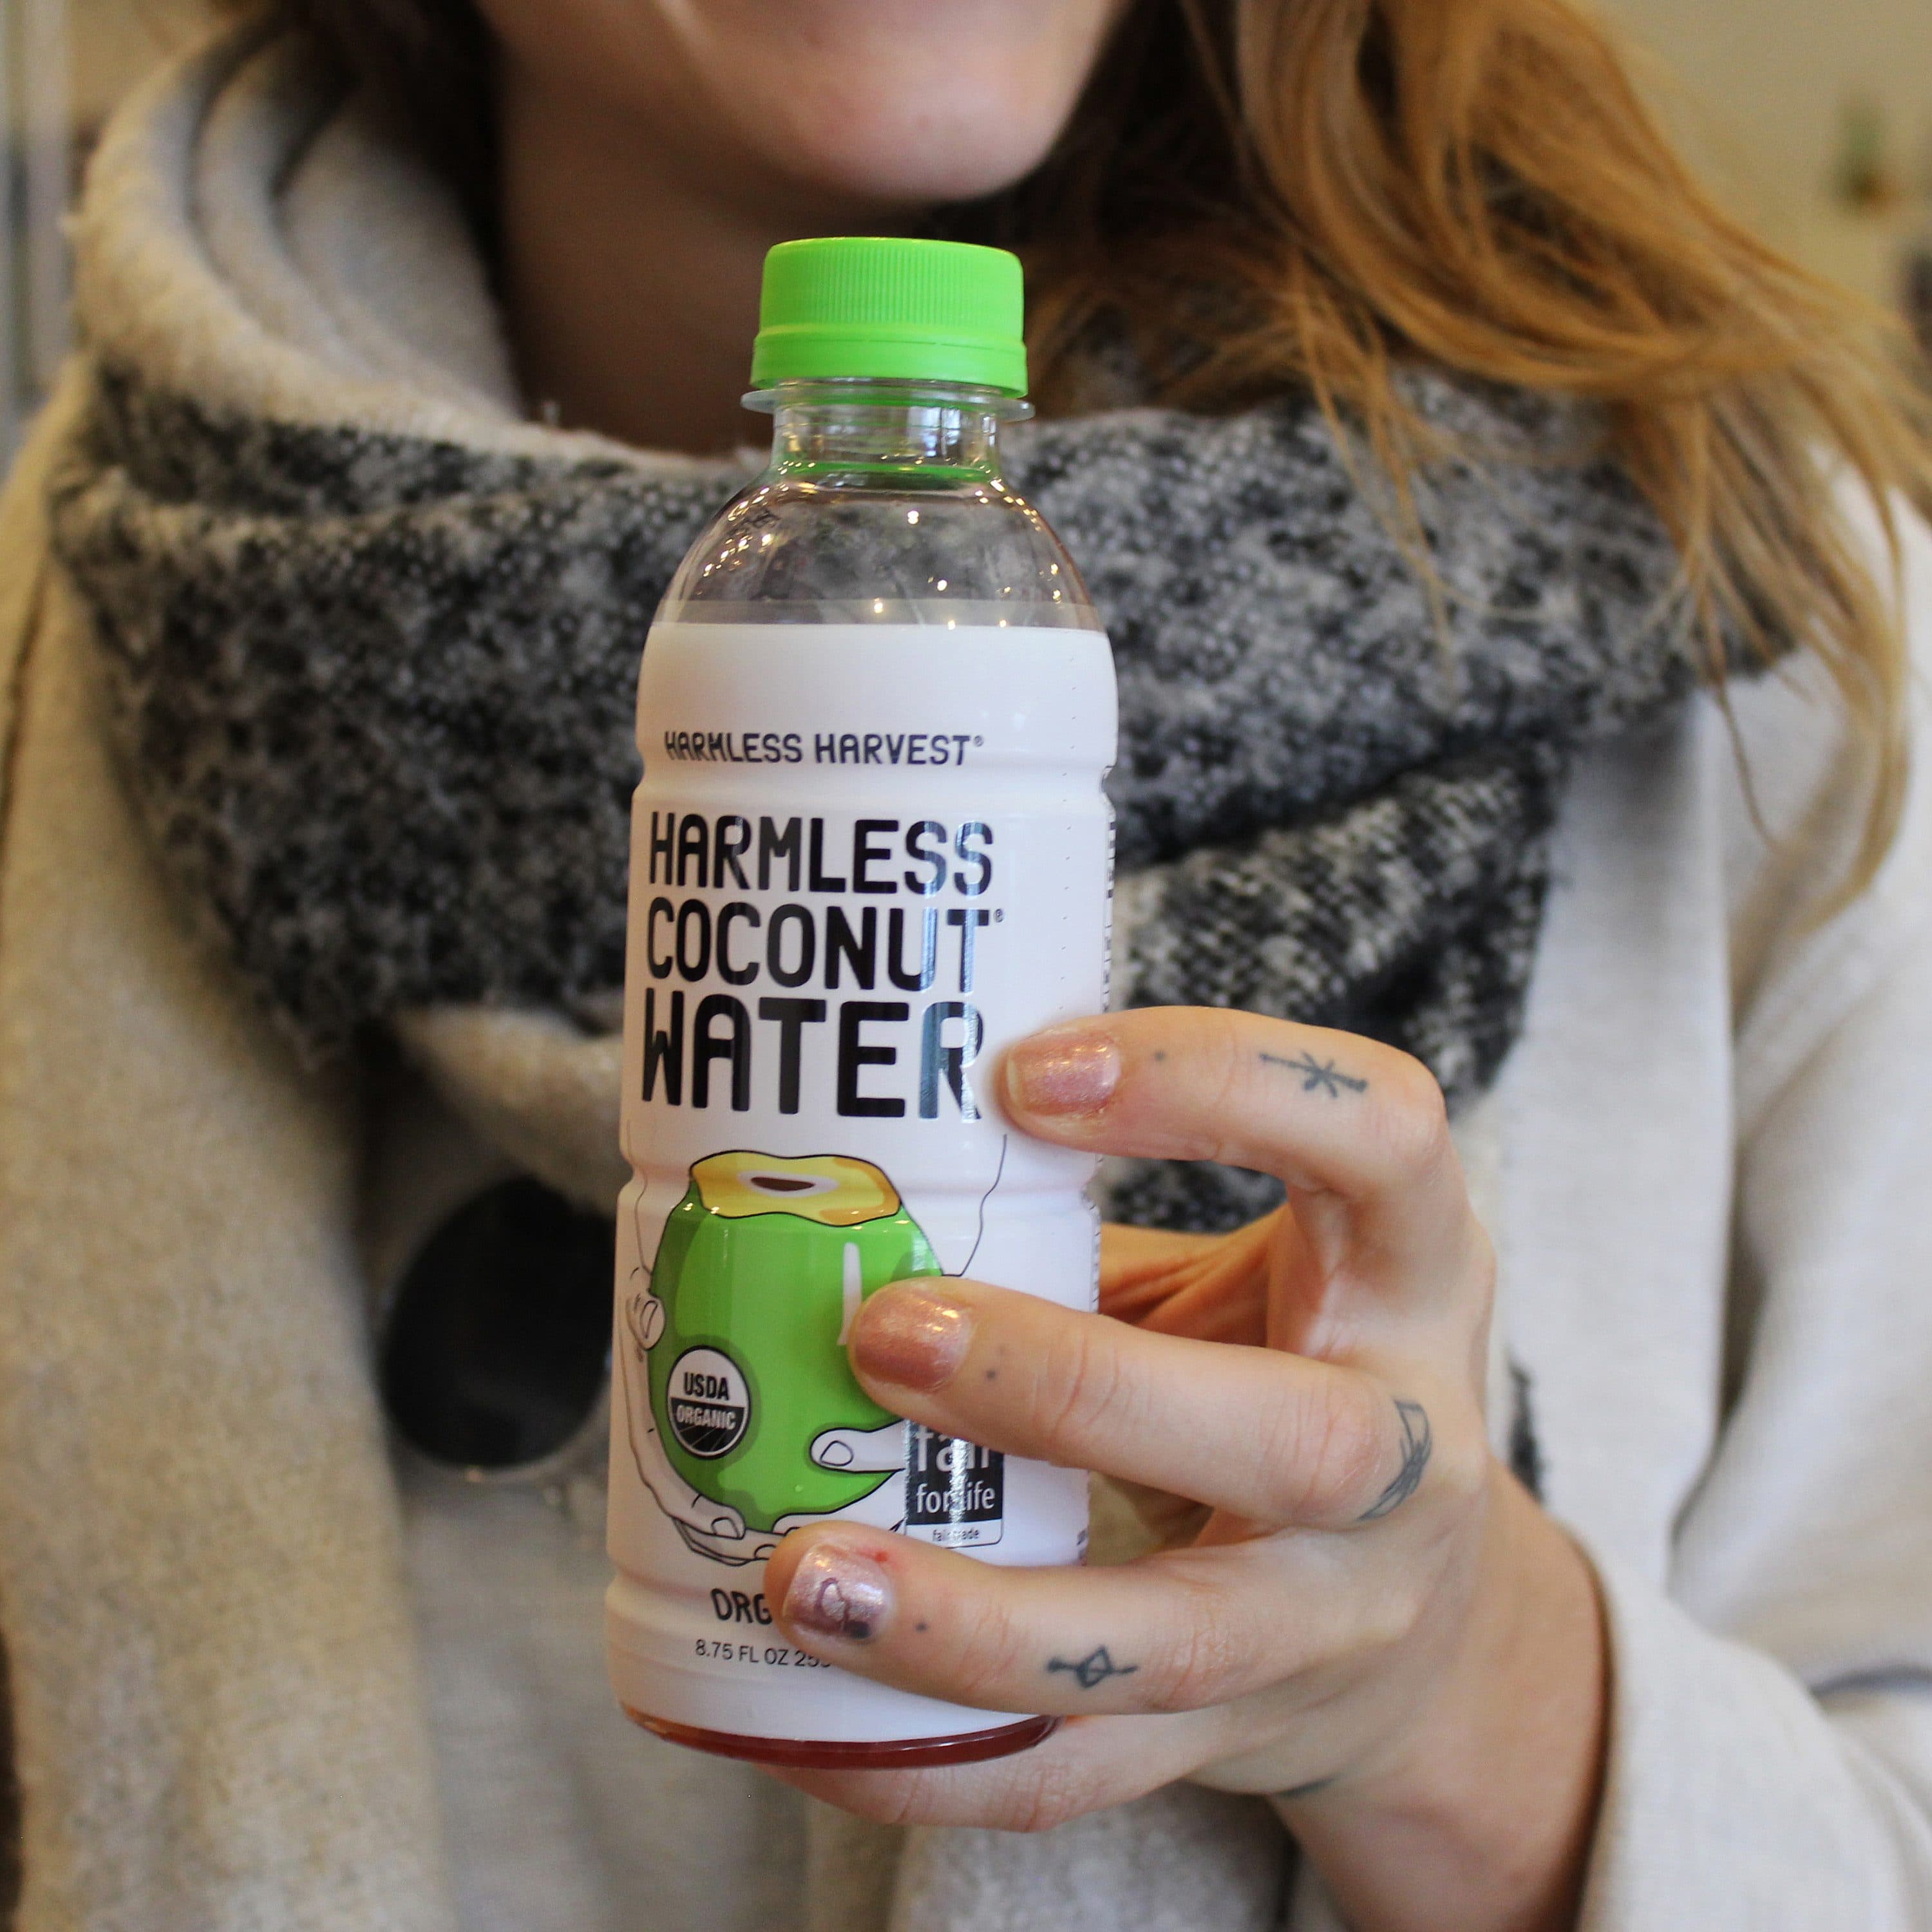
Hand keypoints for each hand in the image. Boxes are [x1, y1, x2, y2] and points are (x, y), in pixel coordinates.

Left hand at [762, 1009, 1605, 1931]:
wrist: (1416, 1626)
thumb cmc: (1287, 1376)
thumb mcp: (1246, 1275)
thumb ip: (1086, 1229)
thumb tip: (839, 1169)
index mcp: (1409, 1277)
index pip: (1382, 1134)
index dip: (1220, 1084)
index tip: (1024, 1076)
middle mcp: (1407, 1453)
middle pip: (1298, 1438)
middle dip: (1074, 1387)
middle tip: (882, 1330)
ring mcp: (1328, 1617)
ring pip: (1179, 1640)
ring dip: (973, 1618)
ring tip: (803, 1572)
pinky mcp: (1235, 1735)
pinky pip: (1085, 1770)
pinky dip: (934, 1757)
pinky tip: (794, 1727)